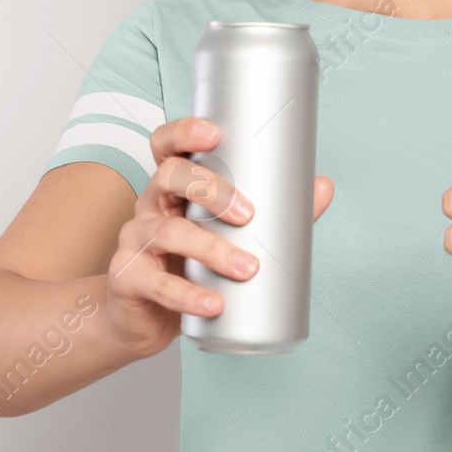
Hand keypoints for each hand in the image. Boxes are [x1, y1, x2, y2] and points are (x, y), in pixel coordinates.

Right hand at [105, 117, 335, 357]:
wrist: (142, 319)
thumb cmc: (187, 267)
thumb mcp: (226, 237)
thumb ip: (275, 213)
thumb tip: (323, 186)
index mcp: (173, 188)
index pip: (167, 146)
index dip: (184, 133)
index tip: (214, 133)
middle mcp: (151, 205)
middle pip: (169, 177)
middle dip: (210, 189)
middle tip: (247, 214)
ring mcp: (135, 241)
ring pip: (169, 232)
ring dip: (212, 249)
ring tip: (247, 268)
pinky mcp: (128, 278)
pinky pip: (156, 283)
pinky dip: (187, 295)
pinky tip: (213, 304)